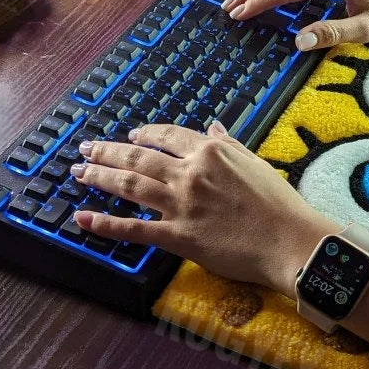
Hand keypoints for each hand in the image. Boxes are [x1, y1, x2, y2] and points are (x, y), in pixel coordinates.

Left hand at [71, 122, 336, 293]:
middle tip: (86, 148)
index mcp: (211, 152)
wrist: (290, 241)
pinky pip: (135, 228)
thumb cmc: (279, 205)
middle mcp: (191, 173)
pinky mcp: (178, 236)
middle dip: (108, 150)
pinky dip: (106, 222)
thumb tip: (213, 126)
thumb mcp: (255, 163)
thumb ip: (230, 144)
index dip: (144, 134)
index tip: (130, 135)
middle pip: (138, 156)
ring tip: (78, 172)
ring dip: (99, 176)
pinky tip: (83, 217)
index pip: (168, 136)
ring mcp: (181, 204)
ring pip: (130, 184)